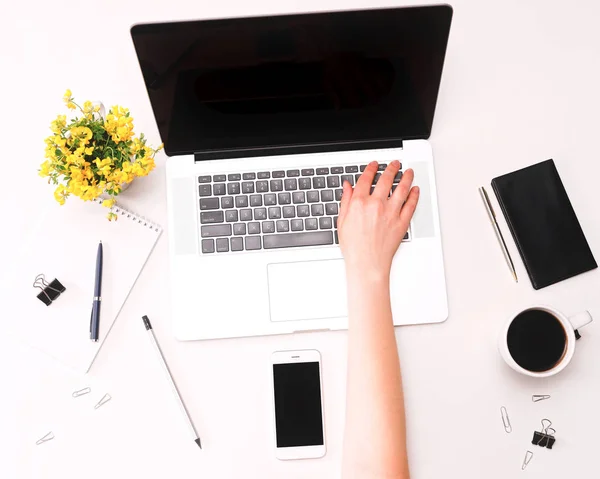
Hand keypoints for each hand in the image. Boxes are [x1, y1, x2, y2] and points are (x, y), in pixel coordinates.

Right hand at [337, 160, 418, 279]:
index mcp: (359, 203)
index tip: (374, 165)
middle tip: (395, 164)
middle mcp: (376, 204)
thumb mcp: (342, 221)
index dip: (371, 169)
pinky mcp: (402, 222)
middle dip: (391, 168)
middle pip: (386, 179)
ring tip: (409, 172)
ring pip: (402, 188)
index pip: (367, 179)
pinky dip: (414, 195)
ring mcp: (391, 212)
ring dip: (406, 177)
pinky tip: (415, 190)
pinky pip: (411, 204)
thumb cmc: (354, 247)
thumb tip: (347, 187)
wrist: (367, 263)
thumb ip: (346, 201)